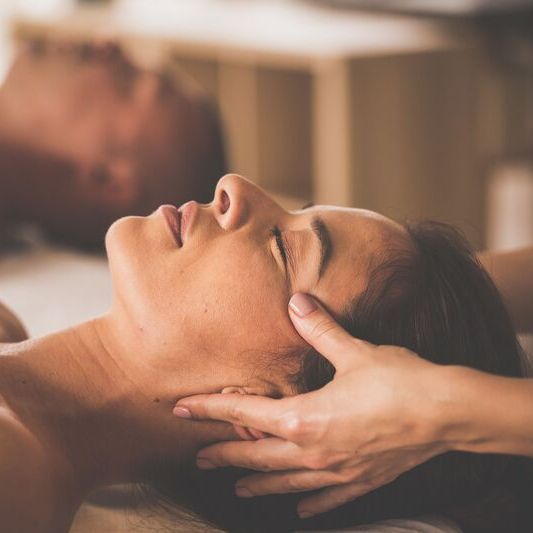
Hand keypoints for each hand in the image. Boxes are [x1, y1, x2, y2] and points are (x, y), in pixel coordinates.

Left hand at [174, 293, 452, 516]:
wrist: (446, 413)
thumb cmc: (398, 381)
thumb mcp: (354, 350)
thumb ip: (320, 328)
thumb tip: (297, 301)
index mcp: (304, 417)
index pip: (244, 414)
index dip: (210, 409)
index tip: (182, 409)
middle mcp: (312, 451)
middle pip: (256, 455)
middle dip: (224, 453)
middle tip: (199, 457)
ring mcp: (335, 471)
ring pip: (284, 481)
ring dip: (256, 482)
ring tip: (236, 486)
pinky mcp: (360, 480)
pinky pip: (326, 496)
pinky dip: (307, 501)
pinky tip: (298, 507)